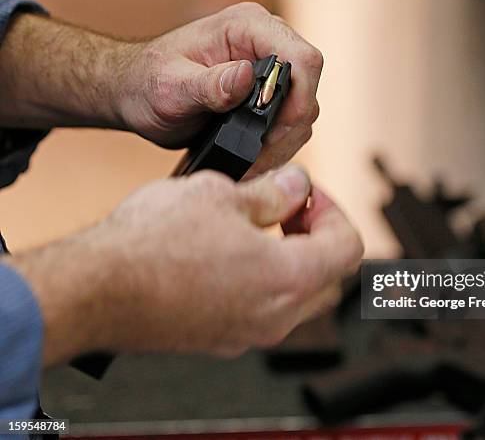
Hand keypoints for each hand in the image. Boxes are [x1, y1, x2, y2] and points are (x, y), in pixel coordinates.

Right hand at [10, 166, 362, 364]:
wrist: (96, 290)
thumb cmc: (152, 244)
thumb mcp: (223, 194)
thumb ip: (274, 192)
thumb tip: (297, 185)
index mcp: (290, 278)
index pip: (348, 246)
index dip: (334, 210)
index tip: (306, 194)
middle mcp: (277, 316)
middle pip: (328, 275)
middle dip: (315, 235)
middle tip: (287, 208)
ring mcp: (250, 333)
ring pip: (297, 296)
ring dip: (289, 258)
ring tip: (254, 226)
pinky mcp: (222, 339)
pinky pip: (263, 310)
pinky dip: (263, 280)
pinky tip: (229, 254)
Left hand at [118, 3, 322, 175]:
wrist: (138, 94)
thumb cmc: (147, 82)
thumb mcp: (171, 87)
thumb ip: (209, 85)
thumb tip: (246, 78)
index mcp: (247, 27)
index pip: (301, 58)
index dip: (299, 98)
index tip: (272, 131)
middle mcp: (266, 44)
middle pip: (309, 88)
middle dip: (288, 127)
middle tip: (257, 152)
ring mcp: (270, 71)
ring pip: (304, 112)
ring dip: (283, 143)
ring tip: (251, 160)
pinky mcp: (269, 96)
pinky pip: (291, 125)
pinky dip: (277, 147)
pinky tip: (253, 158)